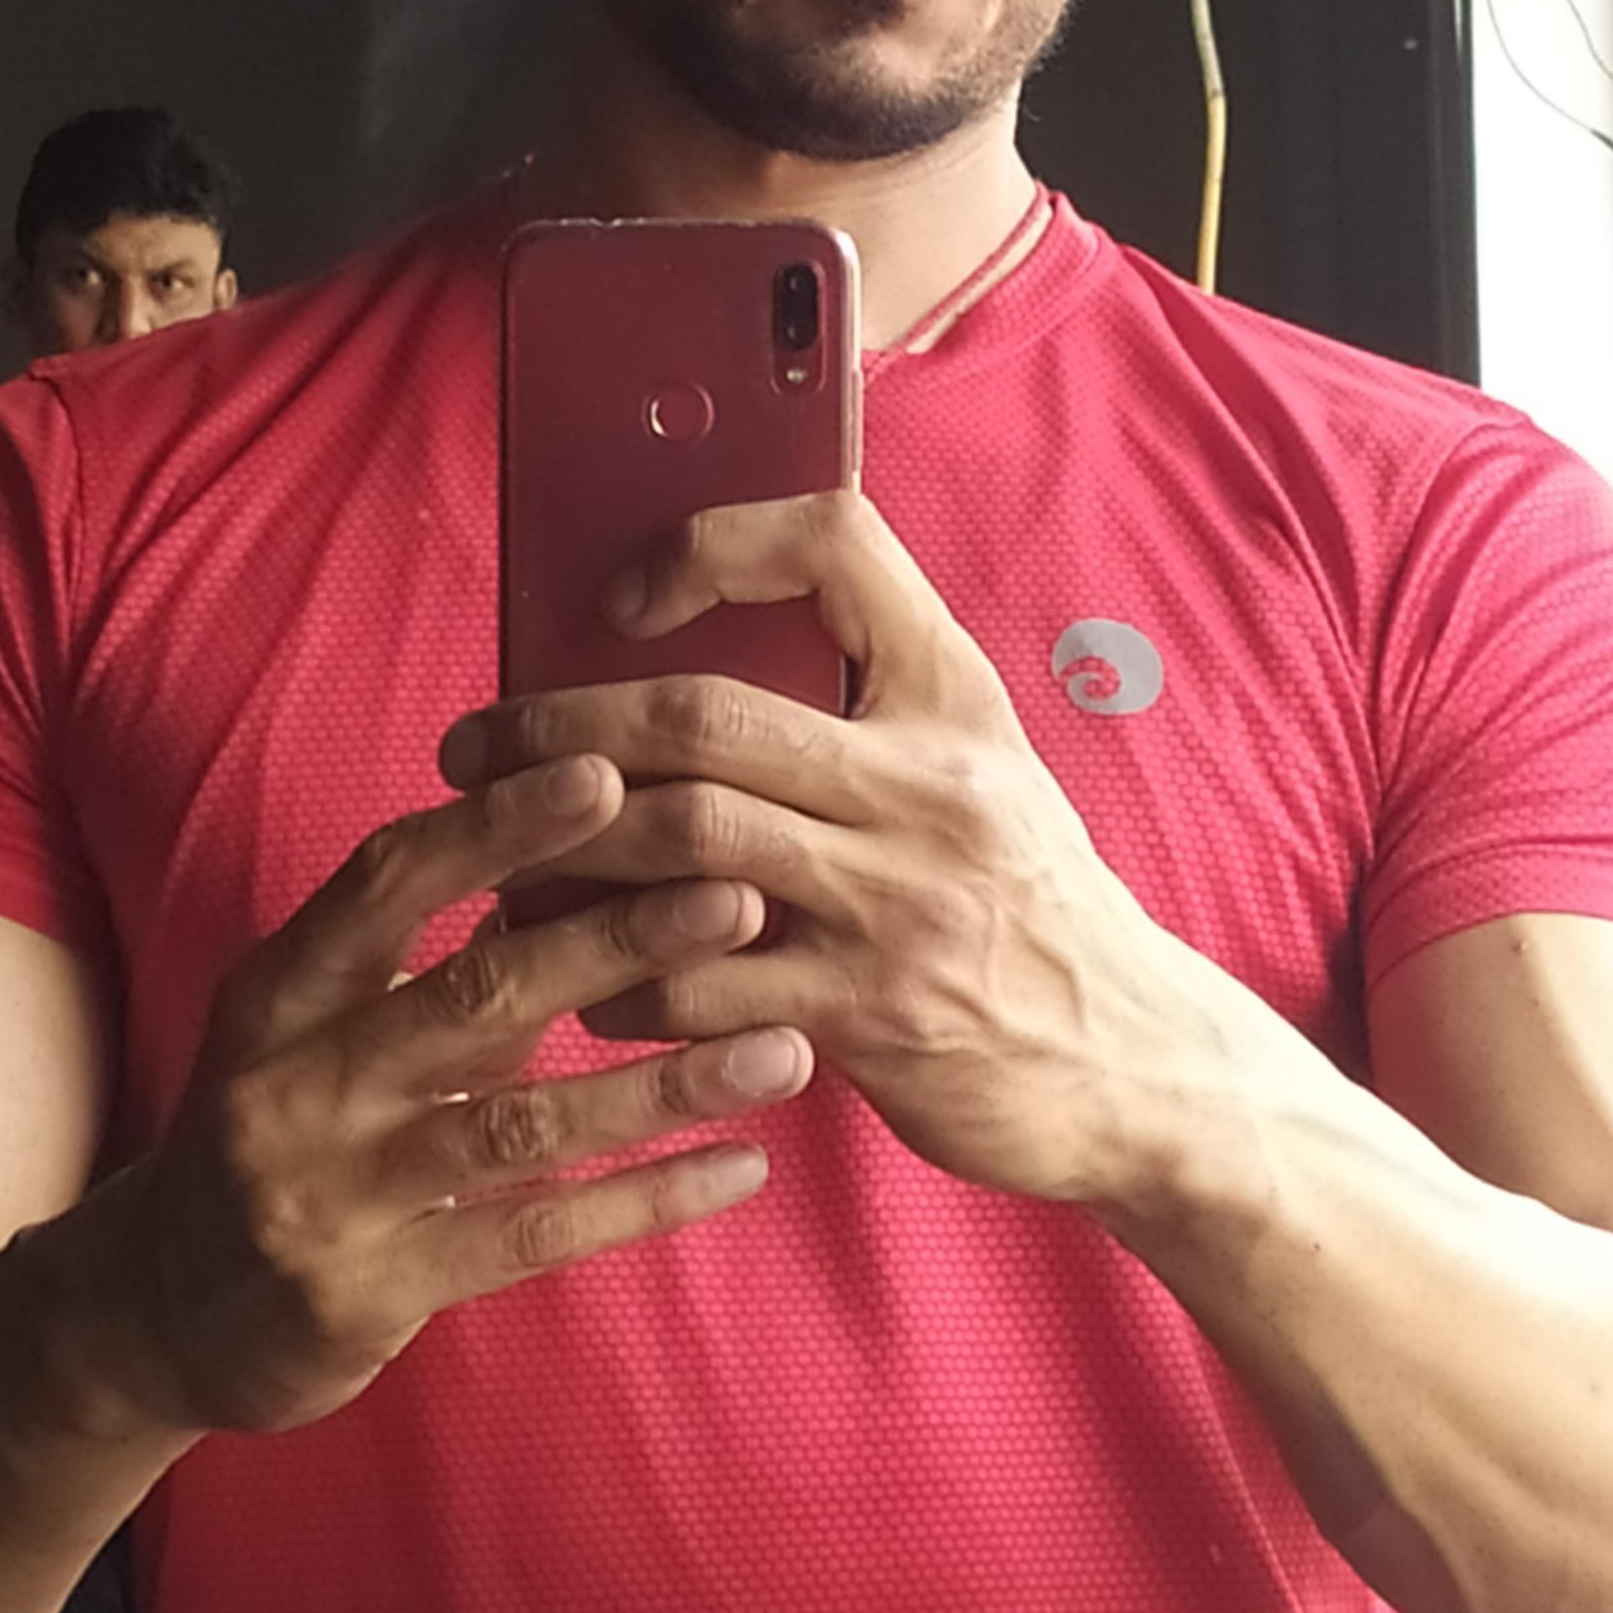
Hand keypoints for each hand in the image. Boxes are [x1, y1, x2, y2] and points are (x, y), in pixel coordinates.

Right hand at [94, 753, 810, 1435]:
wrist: (155, 1316)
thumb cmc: (274, 1135)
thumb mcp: (315, 1033)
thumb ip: (433, 969)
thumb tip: (579, 869)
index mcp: (279, 991)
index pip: (390, 880)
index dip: (498, 827)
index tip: (611, 773)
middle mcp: (294, 1082)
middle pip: (474, 993)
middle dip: (619, 939)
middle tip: (742, 895)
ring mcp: (327, 1194)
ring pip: (521, 1125)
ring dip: (664, 1086)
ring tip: (785, 1049)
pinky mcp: (369, 1292)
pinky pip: (532, 1236)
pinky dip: (643, 1200)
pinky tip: (739, 1169)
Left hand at [442, 492, 1291, 1218]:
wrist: (1136, 1066)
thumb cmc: (1031, 906)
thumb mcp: (981, 771)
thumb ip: (865, 709)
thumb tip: (687, 669)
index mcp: (951, 697)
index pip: (837, 545)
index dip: (714, 545)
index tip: (626, 597)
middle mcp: (928, 785)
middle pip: (704, 715)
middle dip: (562, 728)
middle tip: (476, 750)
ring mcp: (897, 902)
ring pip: (683, 844)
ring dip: (566, 858)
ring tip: (499, 868)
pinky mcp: (868, 1016)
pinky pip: (698, 991)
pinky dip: (618, 987)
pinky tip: (584, 986)